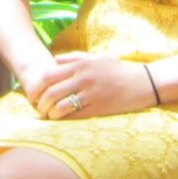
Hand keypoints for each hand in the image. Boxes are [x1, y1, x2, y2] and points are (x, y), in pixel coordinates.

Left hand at [30, 52, 154, 120]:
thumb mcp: (96, 58)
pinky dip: (64, 119)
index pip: (48, 75)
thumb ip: (74, 58)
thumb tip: (55, 61)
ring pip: (61, 105)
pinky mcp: (99, 107)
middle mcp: (84, 77)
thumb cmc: (118, 70)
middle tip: (38, 109)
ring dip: (50, 113)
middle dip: (40, 103)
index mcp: (81, 64)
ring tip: (48, 116)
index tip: (33, 96)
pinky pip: (75, 115)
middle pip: (51, 92)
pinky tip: (61, 120)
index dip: (37, 88)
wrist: (144, 83)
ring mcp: (91, 93)